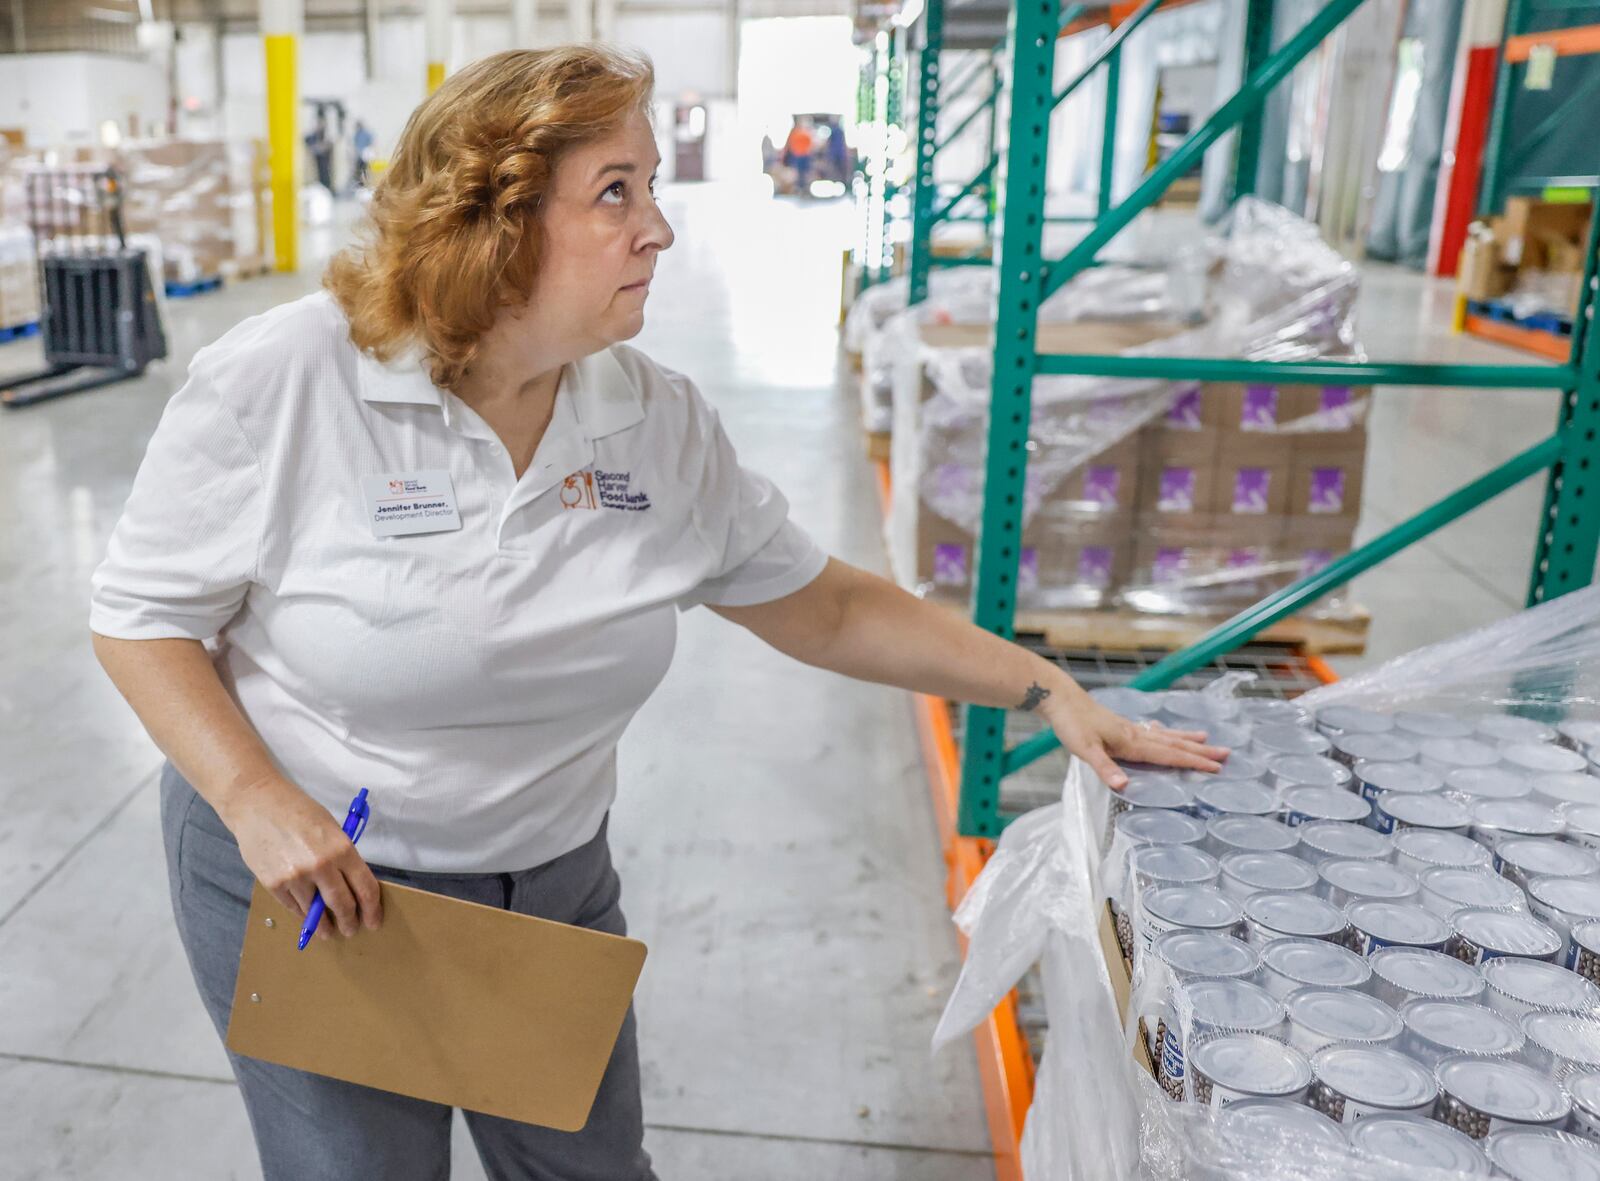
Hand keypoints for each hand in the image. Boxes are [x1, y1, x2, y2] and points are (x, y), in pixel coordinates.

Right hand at [218, 775, 382, 940]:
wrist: (258, 805)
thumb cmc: (299, 813)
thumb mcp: (332, 830)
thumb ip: (343, 859)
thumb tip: (351, 887)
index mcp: (342, 849)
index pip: (365, 888)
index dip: (372, 910)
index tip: (373, 921)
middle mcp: (321, 866)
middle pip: (343, 905)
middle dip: (350, 922)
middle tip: (352, 930)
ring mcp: (296, 877)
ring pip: (315, 912)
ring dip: (323, 925)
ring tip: (328, 931)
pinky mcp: (274, 884)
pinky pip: (294, 907)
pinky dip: (302, 913)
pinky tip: (306, 916)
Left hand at [1042, 692, 1228, 789]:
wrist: (1060, 698)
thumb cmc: (1071, 724)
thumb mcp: (1084, 750)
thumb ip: (1105, 768)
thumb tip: (1123, 786)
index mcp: (1132, 742)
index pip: (1169, 755)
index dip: (1193, 762)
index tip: (1217, 767)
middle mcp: (1136, 734)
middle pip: (1174, 744)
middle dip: (1200, 751)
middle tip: (1226, 755)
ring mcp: (1129, 728)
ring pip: (1165, 736)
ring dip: (1186, 740)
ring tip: (1206, 738)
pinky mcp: (1120, 726)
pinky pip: (1151, 732)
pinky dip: (1165, 734)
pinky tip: (1164, 732)